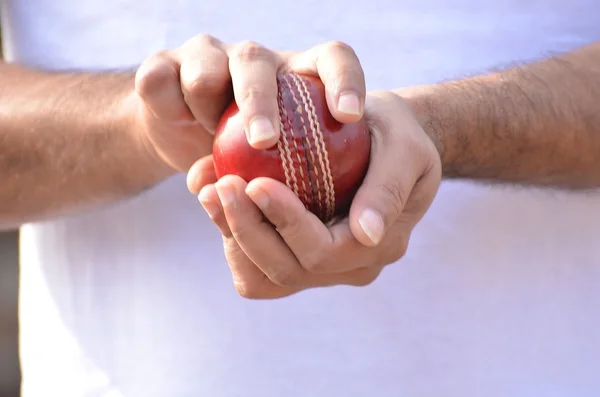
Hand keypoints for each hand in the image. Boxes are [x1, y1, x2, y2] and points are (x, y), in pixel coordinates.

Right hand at [133, 35, 365, 172]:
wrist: (183, 133)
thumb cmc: (257, 165)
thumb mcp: (293, 179)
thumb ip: (319, 195)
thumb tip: (363, 235)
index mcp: (296, 75)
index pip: (331, 59)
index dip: (343, 81)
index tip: (349, 116)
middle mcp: (255, 62)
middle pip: (256, 62)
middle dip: (259, 102)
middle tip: (264, 142)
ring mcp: (208, 59)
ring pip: (204, 64)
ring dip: (206, 102)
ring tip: (211, 140)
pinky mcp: (165, 68)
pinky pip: (158, 78)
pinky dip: (166, 102)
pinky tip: (176, 125)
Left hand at [190, 90, 441, 298]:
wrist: (385, 141)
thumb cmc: (395, 133)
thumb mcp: (405, 148)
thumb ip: (389, 188)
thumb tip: (369, 235)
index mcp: (380, 245)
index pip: (322, 251)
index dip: (285, 223)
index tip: (254, 182)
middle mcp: (351, 267)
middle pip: (287, 270)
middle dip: (247, 229)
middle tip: (219, 183)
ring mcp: (324, 270)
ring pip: (264, 278)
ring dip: (232, 237)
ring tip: (209, 190)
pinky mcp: (298, 260)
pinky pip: (256, 270)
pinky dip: (233, 239)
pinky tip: (218, 202)